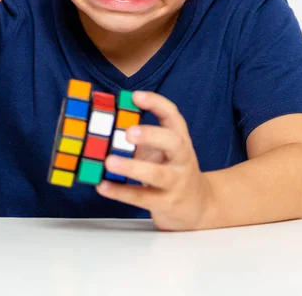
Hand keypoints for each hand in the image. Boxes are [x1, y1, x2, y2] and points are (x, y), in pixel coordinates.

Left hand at [96, 90, 214, 230]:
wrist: (199, 206)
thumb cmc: (173, 169)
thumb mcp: (163, 149)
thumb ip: (142, 137)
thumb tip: (108, 122)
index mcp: (179, 139)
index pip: (173, 116)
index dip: (156, 103)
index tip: (136, 96)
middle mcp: (181, 158)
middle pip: (173, 143)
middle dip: (151, 135)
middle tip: (128, 132)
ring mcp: (176, 182)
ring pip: (157, 174)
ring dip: (132, 167)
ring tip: (109, 161)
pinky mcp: (165, 203)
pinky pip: (142, 197)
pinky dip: (120, 192)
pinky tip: (102, 185)